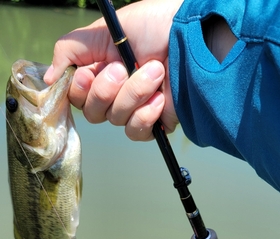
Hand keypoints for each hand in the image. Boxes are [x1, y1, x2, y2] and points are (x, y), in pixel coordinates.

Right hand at [44, 0, 182, 140]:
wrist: (191, 39)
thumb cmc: (153, 26)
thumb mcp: (104, 30)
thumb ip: (70, 50)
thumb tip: (47, 80)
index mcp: (100, 72)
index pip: (76, 96)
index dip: (80, 90)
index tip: (92, 72)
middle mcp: (114, 93)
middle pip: (92, 112)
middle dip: (107, 90)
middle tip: (124, 68)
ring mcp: (134, 109)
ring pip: (116, 120)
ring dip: (134, 93)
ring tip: (154, 71)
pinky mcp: (153, 123)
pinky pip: (136, 131)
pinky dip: (147, 113)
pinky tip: (161, 96)